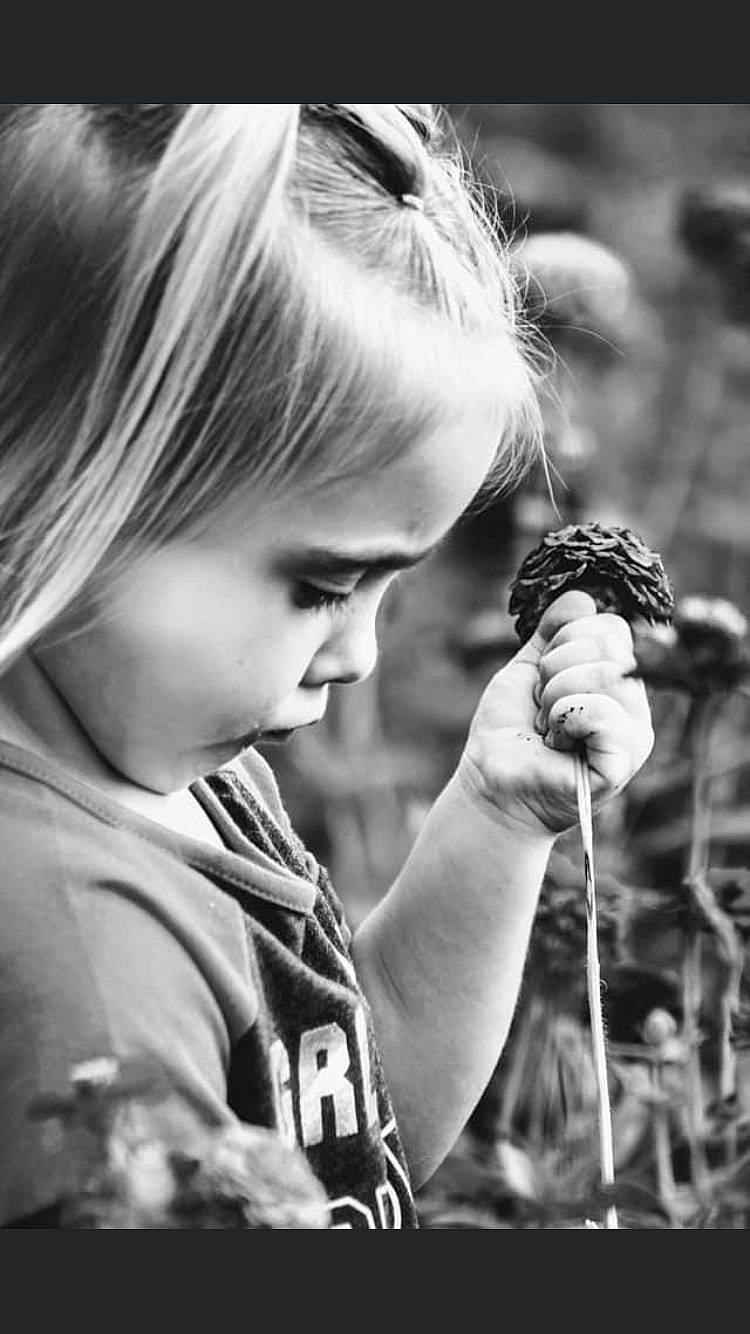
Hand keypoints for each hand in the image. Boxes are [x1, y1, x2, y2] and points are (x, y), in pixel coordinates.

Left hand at [457, 589, 654, 837]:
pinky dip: (564, 719)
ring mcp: (635, 733)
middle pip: (609, 643)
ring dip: (555, 696)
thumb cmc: (510, 731)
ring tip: (548, 727)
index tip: (543, 678)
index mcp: (616, 677)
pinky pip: (601, 712)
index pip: (609, 626)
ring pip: (604, 673)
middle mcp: (634, 703)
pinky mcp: (624, 761)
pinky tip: (557, 744)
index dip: (564, 641)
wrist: (492, 782)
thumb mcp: (526, 669)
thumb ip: (552, 632)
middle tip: (543, 706)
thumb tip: (581, 595)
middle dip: (555, 669)